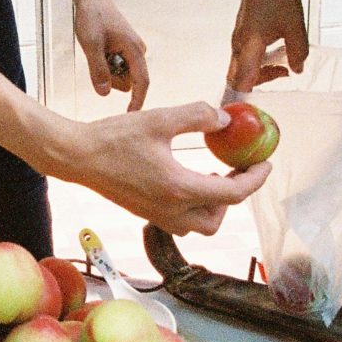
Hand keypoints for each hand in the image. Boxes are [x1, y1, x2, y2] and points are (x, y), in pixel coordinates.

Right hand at [56, 103, 271, 234]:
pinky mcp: (146, 213)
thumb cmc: (113, 138)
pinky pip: (181, 221)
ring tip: (212, 176)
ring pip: (200, 225)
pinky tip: (187, 180)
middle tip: (236, 169)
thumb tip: (226, 119)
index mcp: (178, 188)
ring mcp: (157, 215)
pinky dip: (194, 206)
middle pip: (218, 218)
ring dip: (214, 205)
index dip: (255, 179)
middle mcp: (170, 210)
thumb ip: (197, 116)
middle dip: (233, 196)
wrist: (77, 157)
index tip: (264, 163)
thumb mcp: (160, 118)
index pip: (232, 194)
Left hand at [72, 0, 148, 109]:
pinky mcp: (126, 52)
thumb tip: (104, 94)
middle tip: (95, 58)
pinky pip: (117, 69)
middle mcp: (138, 53)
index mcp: (135, 50)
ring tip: (96, 50)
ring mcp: (132, 52)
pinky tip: (98, 50)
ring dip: (106, 71)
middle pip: (127, 83)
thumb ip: (98, 70)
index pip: (142, 83)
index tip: (130, 118)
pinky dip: (106, 65)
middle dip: (110, 79)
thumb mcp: (90, 45)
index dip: (137, 101)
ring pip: (121, 77)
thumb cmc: (93, 18)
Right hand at [227, 0, 307, 93]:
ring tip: (282, 60)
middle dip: (259, 83)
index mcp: (249, 46)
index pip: (240, 83)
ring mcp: (238, 39)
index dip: (250, 96)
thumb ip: (298, 53)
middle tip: (281, 72)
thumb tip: (297, 69)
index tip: (269, 93)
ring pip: (241, 67)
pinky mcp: (241, 33)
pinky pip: (244, 56)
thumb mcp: (296, 27)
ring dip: (260, 70)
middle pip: (237, 78)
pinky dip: (258, 60)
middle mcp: (238, 45)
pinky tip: (275, 49)